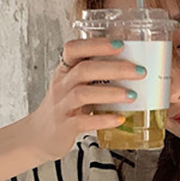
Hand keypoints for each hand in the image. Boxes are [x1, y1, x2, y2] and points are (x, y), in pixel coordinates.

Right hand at [27, 38, 147, 161]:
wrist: (40, 136)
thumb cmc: (65, 108)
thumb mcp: (75, 87)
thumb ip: (96, 77)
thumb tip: (132, 67)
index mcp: (65, 71)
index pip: (74, 49)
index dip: (96, 45)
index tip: (120, 44)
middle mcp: (62, 86)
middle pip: (84, 70)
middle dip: (114, 68)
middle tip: (139, 71)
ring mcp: (62, 106)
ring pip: (83, 94)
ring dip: (110, 93)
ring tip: (132, 95)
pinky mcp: (65, 127)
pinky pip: (83, 122)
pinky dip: (102, 120)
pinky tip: (119, 119)